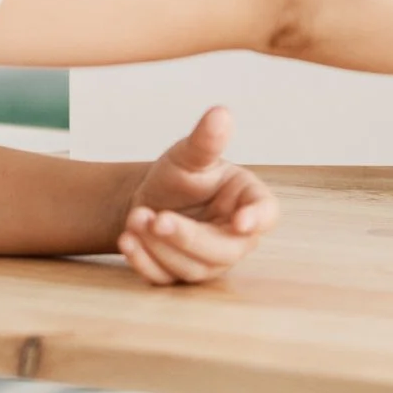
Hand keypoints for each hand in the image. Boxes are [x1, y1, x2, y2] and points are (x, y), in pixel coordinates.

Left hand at [117, 107, 278, 285]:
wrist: (149, 196)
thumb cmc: (181, 174)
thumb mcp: (189, 154)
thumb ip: (206, 141)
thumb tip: (220, 114)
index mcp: (248, 202)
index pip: (266, 214)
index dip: (257, 219)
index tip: (241, 222)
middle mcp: (234, 237)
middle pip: (223, 250)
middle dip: (188, 237)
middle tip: (158, 218)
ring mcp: (208, 262)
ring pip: (192, 267)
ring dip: (160, 246)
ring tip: (135, 218)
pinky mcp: (179, 275)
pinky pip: (166, 278)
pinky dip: (144, 263)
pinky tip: (127, 241)